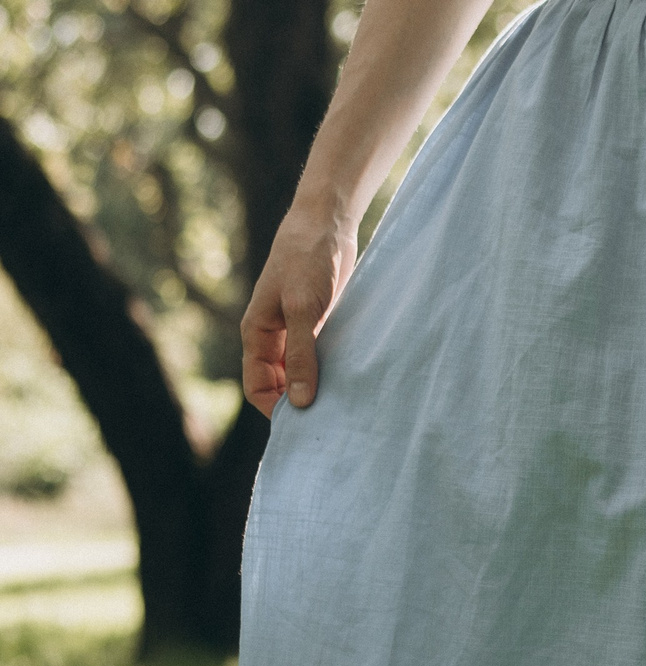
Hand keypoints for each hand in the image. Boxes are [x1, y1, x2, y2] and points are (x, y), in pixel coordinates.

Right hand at [241, 205, 357, 415]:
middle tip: (332, 421)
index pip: (257, 386)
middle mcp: (274, 339)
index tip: (306, 425)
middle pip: (281, 385)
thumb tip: (299, 402)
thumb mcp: (302, 310)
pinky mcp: (321, 326)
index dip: (275, 409)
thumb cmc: (306, 262)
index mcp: (257, 335)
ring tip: (347, 406)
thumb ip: (300, 355)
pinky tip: (355, 382)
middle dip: (299, 404)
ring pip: (303, 374)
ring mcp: (298, 333)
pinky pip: (323, 359)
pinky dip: (334, 372)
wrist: (325, 227)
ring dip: (320, 389)